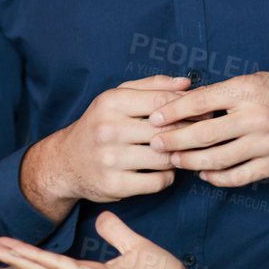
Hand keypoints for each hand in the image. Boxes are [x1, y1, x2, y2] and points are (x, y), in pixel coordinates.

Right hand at [0, 212, 210, 268]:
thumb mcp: (135, 248)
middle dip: (6, 257)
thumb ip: (116, 233)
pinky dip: (35, 261)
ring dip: (12, 258)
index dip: (22, 252)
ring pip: (40, 268)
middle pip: (35, 267)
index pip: (48, 262)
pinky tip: (16, 253)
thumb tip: (102, 217)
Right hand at [21, 75, 191, 220]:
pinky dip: (166, 177)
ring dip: (177, 157)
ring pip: (165, 158)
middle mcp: (108, 129)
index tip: (202, 114)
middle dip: (187, 134)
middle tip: (197, 136)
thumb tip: (186, 83)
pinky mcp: (114, 185)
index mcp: (111, 102)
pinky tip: (162, 170)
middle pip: (167, 131)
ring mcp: (110, 159)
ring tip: (176, 153)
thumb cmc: (99, 125)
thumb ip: (152, 86)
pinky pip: (158, 182)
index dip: (188, 108)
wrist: (65, 161)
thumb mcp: (117, 98)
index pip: (162, 101)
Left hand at [147, 73, 268, 186]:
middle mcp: (255, 116)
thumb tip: (185, 103)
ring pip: (217, 158)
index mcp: (246, 90)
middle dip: (174, 140)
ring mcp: (265, 143)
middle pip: (203, 133)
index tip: (154, 119)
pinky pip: (238, 176)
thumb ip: (223, 93)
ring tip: (174, 160)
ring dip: (190, 161)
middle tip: (154, 144)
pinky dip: (217, 177)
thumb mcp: (253, 81)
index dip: (173, 112)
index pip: (200, 101)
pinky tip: (204, 173)